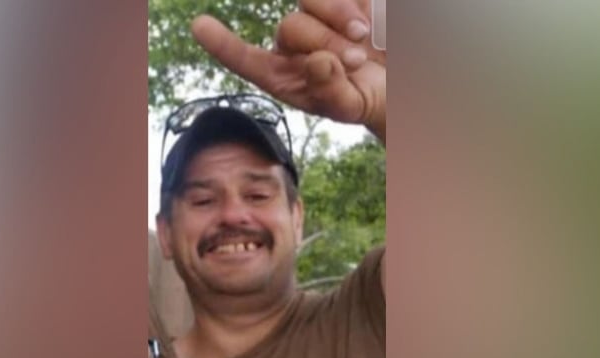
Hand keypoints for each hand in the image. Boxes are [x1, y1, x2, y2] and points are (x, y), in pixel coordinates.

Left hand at [191, 0, 385, 141]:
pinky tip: (370, 23)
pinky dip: (354, 4)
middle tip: (356, 62)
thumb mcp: (351, 106)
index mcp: (285, 76)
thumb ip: (331, 91)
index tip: (199, 26)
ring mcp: (317, 18)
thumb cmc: (367, 100)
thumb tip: (317, 63)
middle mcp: (294, 44)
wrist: (399, 80)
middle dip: (325, 42)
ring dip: (338, 16)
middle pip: (290, 27)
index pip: (247, 59)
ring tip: (365, 38)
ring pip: (310, 0)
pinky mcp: (342, 1)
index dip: (224, 44)